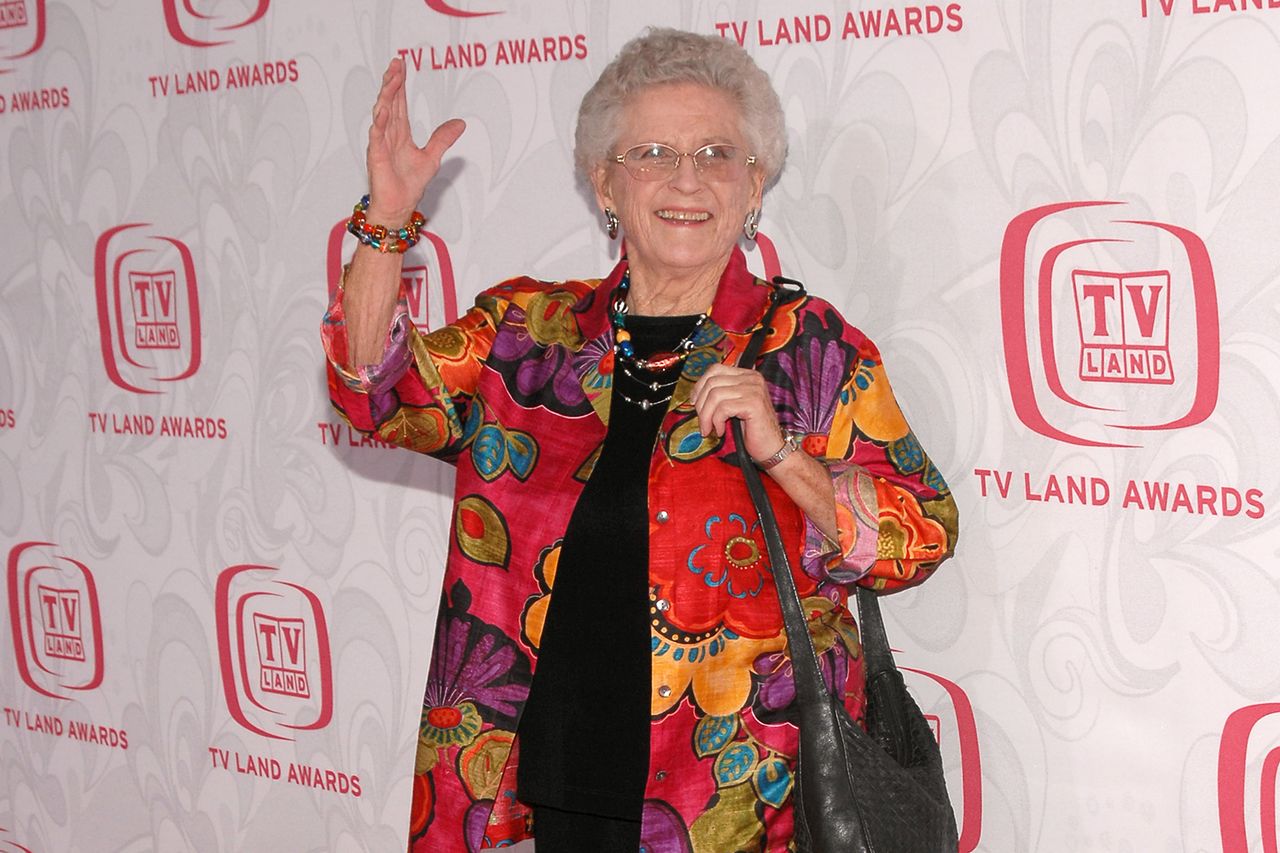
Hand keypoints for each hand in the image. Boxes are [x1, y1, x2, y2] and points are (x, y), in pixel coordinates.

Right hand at [366, 58, 465, 223]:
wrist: (398, 207)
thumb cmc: (409, 185)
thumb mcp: (432, 157)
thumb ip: (443, 138)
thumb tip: (460, 123)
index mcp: (400, 133)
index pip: (399, 102)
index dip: (400, 83)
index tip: (401, 65)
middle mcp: (388, 134)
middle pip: (390, 102)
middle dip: (392, 82)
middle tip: (396, 63)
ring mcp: (381, 144)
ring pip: (382, 114)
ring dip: (386, 96)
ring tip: (391, 79)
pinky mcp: (376, 156)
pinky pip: (377, 136)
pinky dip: (379, 122)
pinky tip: (382, 110)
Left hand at [690, 364, 785, 462]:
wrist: (771, 447)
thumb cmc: (752, 429)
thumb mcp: (734, 406)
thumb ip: (722, 394)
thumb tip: (697, 392)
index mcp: (747, 375)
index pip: (715, 369)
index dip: (699, 385)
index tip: (694, 402)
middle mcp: (752, 378)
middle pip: (712, 382)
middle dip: (701, 404)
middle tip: (702, 422)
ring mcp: (754, 389)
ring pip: (715, 395)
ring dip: (707, 416)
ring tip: (709, 429)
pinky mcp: (753, 403)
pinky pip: (723, 408)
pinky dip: (717, 421)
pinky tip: (721, 431)